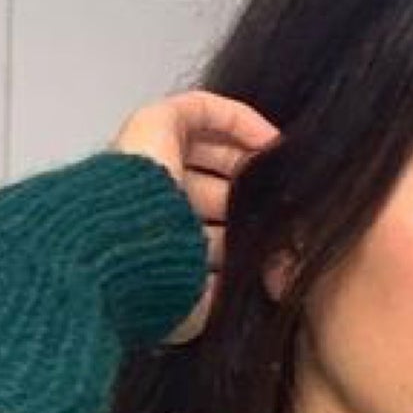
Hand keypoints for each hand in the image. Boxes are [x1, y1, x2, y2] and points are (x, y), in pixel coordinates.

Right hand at [112, 90, 280, 346]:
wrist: (123, 254)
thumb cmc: (157, 287)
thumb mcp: (202, 302)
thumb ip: (231, 289)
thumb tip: (272, 276)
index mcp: (161, 244)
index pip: (210, 229)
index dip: (246, 228)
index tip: (284, 233)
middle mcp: (154, 201)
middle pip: (215, 189)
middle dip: (253, 195)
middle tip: (290, 203)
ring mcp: (150, 160)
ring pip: (209, 149)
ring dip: (249, 159)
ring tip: (285, 171)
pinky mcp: (152, 125)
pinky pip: (201, 110)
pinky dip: (237, 120)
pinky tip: (270, 140)